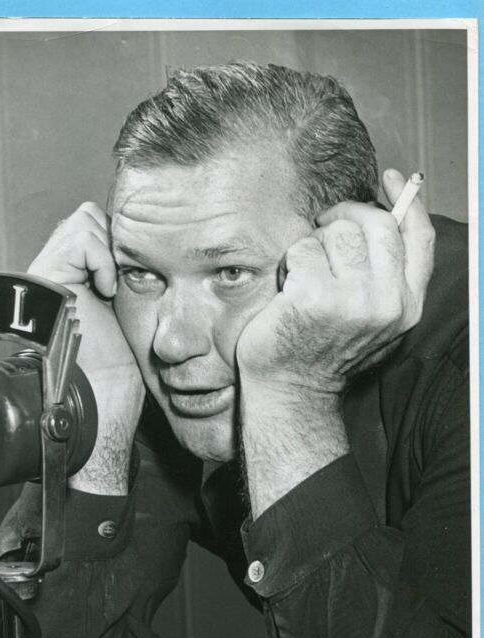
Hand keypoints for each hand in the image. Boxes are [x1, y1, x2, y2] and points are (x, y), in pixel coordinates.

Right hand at [29, 203, 144, 493]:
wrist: (104, 395)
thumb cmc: (118, 365)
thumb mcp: (123, 310)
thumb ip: (116, 274)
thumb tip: (133, 239)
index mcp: (67, 282)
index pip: (94, 230)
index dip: (117, 251)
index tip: (124, 289)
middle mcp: (50, 273)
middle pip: (88, 219)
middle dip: (113, 249)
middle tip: (117, 290)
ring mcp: (44, 273)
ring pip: (85, 220)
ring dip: (109, 256)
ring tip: (109, 293)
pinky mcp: (45, 274)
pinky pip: (82, 235)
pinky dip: (102, 262)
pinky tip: (103, 295)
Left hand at [236, 169, 435, 395]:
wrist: (291, 391)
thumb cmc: (323, 350)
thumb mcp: (372, 320)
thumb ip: (387, 277)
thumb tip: (392, 214)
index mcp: (407, 306)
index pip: (418, 239)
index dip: (408, 201)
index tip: (391, 178)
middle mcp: (387, 303)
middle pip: (377, 224)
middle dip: (345, 215)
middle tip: (322, 226)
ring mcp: (353, 301)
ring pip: (338, 232)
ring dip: (314, 244)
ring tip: (304, 274)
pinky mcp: (315, 298)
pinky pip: (303, 249)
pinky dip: (290, 264)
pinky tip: (288, 290)